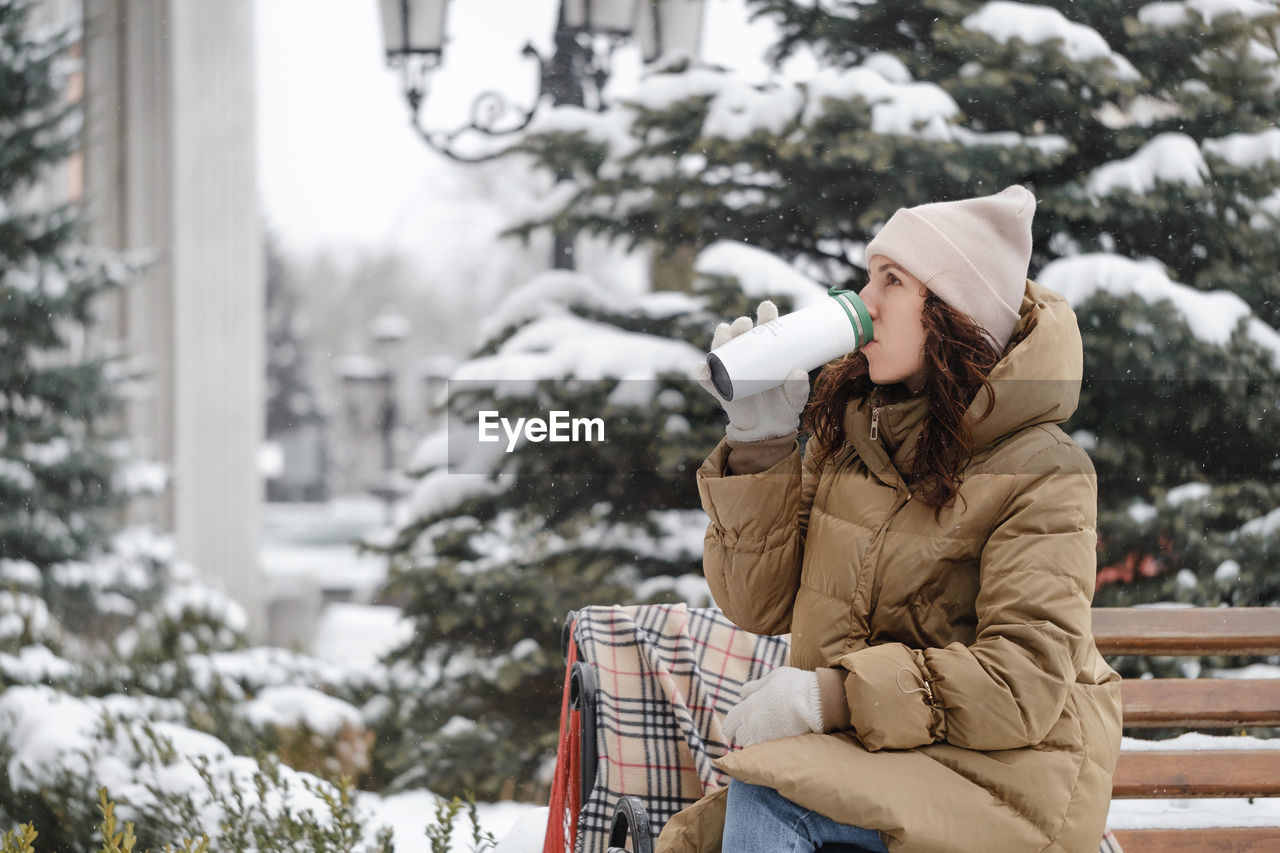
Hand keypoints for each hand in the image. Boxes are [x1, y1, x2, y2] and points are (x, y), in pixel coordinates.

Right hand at [696, 300, 810, 442]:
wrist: (768, 431)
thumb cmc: (784, 406)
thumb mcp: (795, 399)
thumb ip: (798, 389)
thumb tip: (798, 372)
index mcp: (766, 351)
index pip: (764, 327)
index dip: (765, 314)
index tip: (767, 308)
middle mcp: (746, 356)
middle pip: (739, 334)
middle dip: (740, 325)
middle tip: (745, 324)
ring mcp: (730, 371)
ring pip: (720, 350)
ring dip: (720, 340)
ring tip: (726, 335)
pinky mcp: (719, 388)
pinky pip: (707, 378)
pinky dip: (703, 372)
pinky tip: (705, 368)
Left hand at [722, 666, 822, 746]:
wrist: (812, 701)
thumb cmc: (792, 685)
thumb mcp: (770, 678)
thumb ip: (754, 687)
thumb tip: (742, 692)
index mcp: (747, 707)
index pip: (730, 723)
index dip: (730, 727)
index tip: (731, 730)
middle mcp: (751, 724)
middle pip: (740, 737)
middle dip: (745, 734)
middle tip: (753, 730)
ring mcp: (764, 737)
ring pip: (753, 746)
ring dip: (756, 742)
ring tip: (766, 737)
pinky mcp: (777, 746)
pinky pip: (767, 751)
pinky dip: (769, 748)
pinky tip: (776, 743)